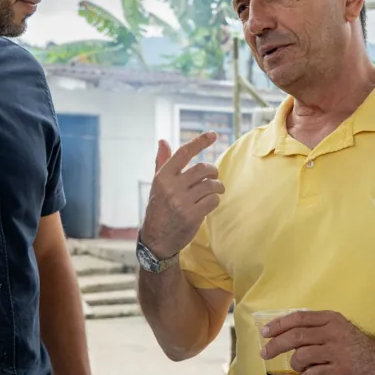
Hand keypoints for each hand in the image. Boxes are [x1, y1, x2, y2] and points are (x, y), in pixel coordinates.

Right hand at [140, 132, 223, 258]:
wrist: (156, 239)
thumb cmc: (158, 208)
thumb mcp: (156, 185)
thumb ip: (162, 162)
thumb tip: (163, 141)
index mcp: (163, 177)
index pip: (183, 153)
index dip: (200, 142)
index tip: (213, 134)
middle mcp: (171, 187)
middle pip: (202, 169)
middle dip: (213, 171)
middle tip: (214, 176)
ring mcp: (182, 202)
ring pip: (210, 185)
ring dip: (217, 186)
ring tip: (215, 190)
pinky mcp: (192, 215)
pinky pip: (213, 200)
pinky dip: (215, 200)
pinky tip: (210, 203)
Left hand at [260, 310, 374, 374]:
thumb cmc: (356, 347)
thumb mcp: (338, 330)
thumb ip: (317, 329)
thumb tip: (285, 336)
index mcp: (330, 319)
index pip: (298, 318)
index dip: (278, 325)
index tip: (265, 333)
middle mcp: (333, 332)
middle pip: (295, 336)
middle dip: (275, 345)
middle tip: (265, 354)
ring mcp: (337, 352)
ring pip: (301, 356)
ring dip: (295, 365)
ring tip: (301, 368)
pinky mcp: (341, 371)